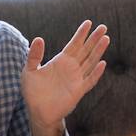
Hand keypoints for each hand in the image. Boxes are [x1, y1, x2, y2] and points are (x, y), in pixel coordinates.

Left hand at [22, 21, 109, 135]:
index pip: (73, 44)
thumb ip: (34, 55)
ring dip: (98, 51)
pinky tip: (102, 63)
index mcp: (60, 61)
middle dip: (94, 39)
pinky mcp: (78, 91)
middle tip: (103, 27)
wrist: (38, 112)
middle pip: (85, 50)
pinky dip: (96, 72)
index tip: (89, 23)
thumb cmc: (33, 92)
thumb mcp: (29, 71)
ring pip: (90, 62)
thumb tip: (38, 38)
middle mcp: (71, 68)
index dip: (81, 34)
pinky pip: (89, 80)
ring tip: (106, 39)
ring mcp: (76, 79)